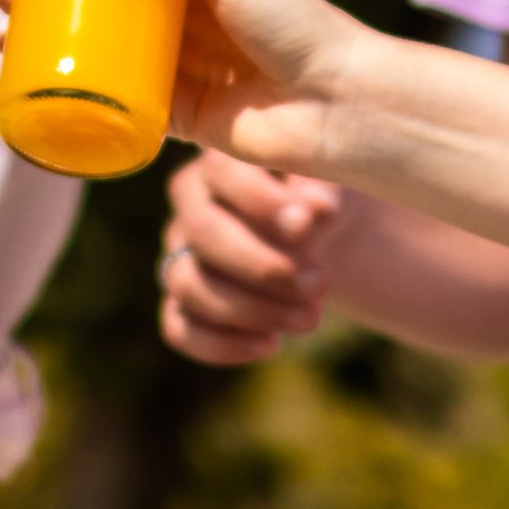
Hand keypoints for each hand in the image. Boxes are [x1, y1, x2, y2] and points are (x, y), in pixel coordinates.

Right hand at [56, 0, 384, 175]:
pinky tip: (39, 97)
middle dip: (47, 3)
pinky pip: (117, 107)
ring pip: (100, 55)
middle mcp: (183, 17)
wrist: (336, 103)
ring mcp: (177, 67)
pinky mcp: (176, 116)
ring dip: (49, 50)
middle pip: (101, 5)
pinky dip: (78, 100)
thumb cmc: (292, 20)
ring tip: (3, 45)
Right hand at [160, 153, 341, 362]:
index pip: (220, 172)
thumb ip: (319, 194)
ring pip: (188, 285)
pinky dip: (221, 344)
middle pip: (203, 234)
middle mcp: (189, 207)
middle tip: (321, 285)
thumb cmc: (318, 201)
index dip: (259, 201)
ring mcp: (179, 256)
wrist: (313, 238)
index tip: (306, 226)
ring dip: (251, 310)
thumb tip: (310, 212)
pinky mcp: (182, 302)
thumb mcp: (330, 188)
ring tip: (310, 319)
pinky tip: (270, 344)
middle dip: (262, 266)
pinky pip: (179, 329)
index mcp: (220, 163)